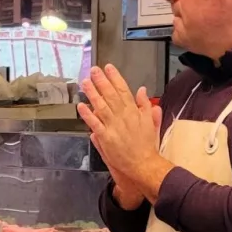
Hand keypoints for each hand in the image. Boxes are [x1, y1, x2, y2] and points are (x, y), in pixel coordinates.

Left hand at [79, 64, 170, 204]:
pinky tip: (81, 105)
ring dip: (92, 93)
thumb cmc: (146, 144)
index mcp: (134, 111)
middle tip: (93, 70)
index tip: (108, 68)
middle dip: (101, 81)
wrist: (143, 163)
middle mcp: (123, 116)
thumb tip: (142, 90)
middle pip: (110, 95)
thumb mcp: (150, 121)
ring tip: (85, 82)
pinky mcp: (105, 138)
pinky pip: (94, 124)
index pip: (123, 90)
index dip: (115, 77)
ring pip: (101, 106)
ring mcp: (113, 127)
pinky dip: (87, 114)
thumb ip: (145, 104)